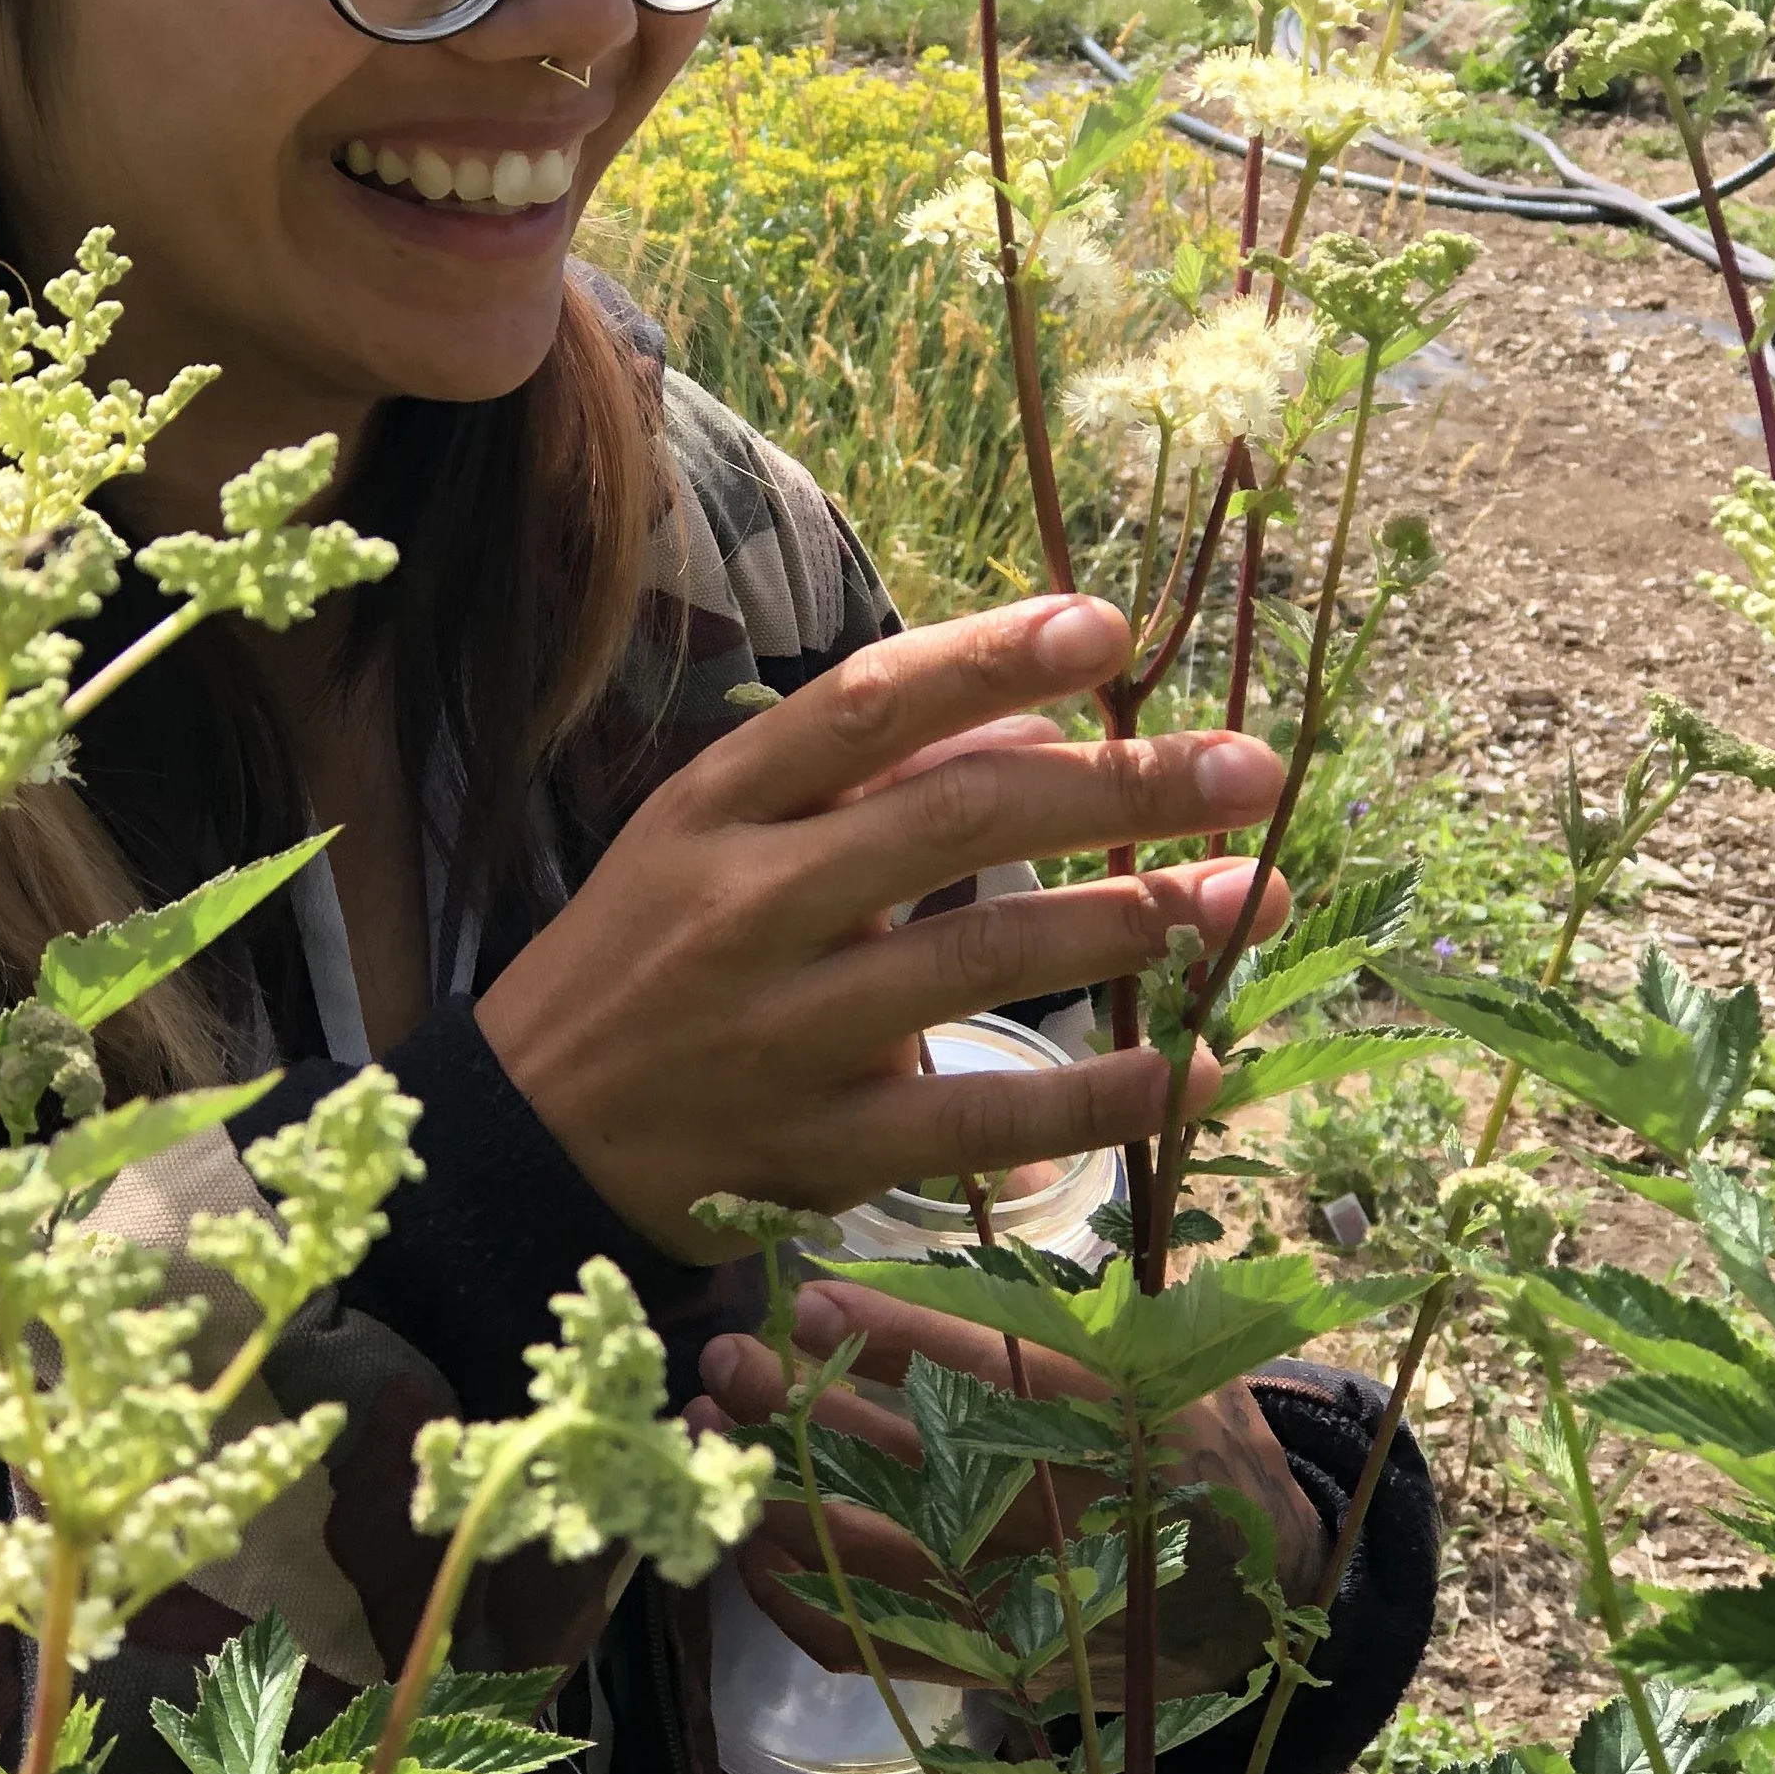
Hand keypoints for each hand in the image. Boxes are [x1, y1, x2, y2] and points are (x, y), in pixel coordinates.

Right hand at [477, 594, 1287, 1254]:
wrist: (526, 1138)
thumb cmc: (644, 963)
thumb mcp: (709, 838)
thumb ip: (858, 779)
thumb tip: (1033, 722)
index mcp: (717, 806)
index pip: (865, 702)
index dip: (992, 657)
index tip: (1110, 627)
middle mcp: (748, 903)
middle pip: (955, 820)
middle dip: (1118, 788)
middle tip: (1249, 770)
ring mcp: (784, 1030)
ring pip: (980, 957)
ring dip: (1132, 922)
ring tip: (1242, 897)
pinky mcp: (820, 1146)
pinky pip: (984, 1115)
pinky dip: (1098, 1097)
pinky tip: (1189, 1070)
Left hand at [694, 1284, 1332, 1701]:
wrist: (1245, 1584)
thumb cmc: (1182, 1433)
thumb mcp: (1153, 1346)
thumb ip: (1061, 1295)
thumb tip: (984, 1189)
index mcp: (1115, 1422)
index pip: (988, 1374)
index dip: (890, 1335)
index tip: (810, 1297)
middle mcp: (1065, 1519)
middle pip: (908, 1464)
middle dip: (804, 1409)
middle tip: (728, 1358)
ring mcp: (1023, 1606)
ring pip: (873, 1554)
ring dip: (777, 1490)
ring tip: (713, 1429)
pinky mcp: (988, 1667)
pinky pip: (869, 1642)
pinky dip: (795, 1596)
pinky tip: (746, 1536)